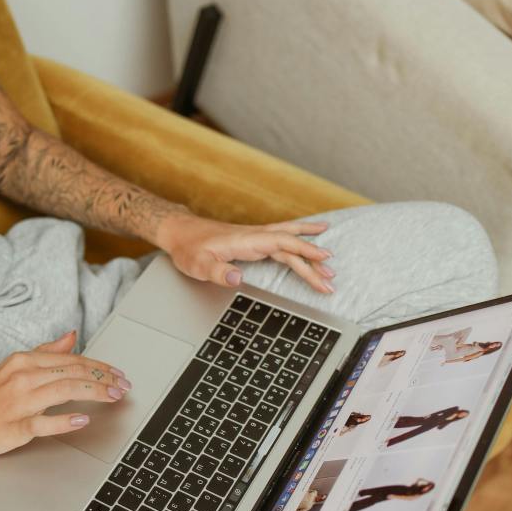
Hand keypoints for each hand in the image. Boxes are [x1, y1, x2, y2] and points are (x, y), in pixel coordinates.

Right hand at [0, 330, 130, 463]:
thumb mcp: (12, 367)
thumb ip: (44, 352)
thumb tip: (71, 336)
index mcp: (23, 360)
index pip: (72, 359)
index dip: (100, 366)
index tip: (118, 373)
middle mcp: (22, 376)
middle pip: (74, 372)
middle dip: (105, 378)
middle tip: (124, 386)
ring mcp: (18, 401)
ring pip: (66, 390)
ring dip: (95, 392)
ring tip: (114, 397)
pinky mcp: (14, 426)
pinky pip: (45, 421)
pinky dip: (66, 420)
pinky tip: (83, 420)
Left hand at [156, 214, 333, 292]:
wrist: (180, 232)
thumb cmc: (188, 248)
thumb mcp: (198, 264)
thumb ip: (218, 271)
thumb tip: (238, 278)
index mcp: (246, 240)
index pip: (282, 244)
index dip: (303, 251)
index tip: (323, 260)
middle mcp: (255, 236)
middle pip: (290, 244)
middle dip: (312, 260)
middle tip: (331, 278)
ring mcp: (256, 237)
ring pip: (289, 241)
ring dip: (309, 251)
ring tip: (330, 262)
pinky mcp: (254, 241)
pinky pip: (282, 239)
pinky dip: (299, 239)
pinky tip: (310, 237)